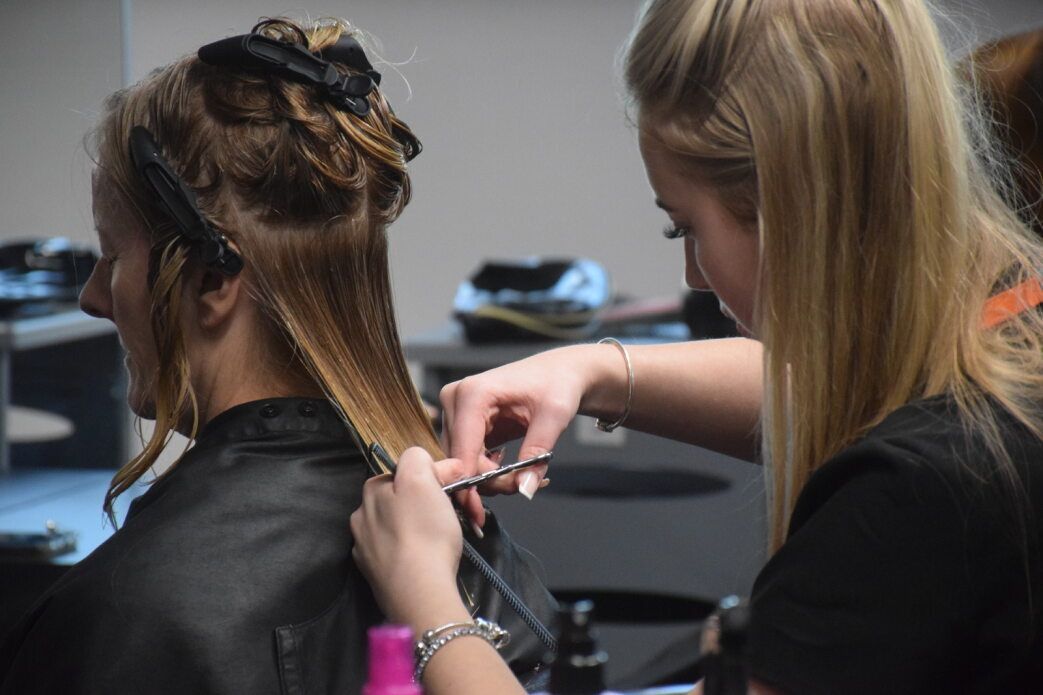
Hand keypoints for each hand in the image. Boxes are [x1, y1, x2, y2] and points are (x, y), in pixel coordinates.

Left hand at [350, 448, 468, 627]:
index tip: (457, 488)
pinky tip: (424, 559)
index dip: (435, 475)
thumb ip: (417, 458)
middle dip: (425, 501)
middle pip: (400, 498)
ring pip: (397, 526)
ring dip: (417, 526)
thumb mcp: (421, 480)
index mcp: (371, 491)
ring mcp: (365, 549)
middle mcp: (360, 517)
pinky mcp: (374, 576)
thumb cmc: (424, 532)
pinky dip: (410, 552)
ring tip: (440, 538)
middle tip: (451, 513)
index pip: (406, 471)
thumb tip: (429, 463)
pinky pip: (396, 553)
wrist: (419, 593)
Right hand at [439, 345, 597, 524]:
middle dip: (488, 482)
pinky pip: (466, 458)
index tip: (489, 506)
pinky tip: (512, 469)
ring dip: (488, 479)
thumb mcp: (554, 417)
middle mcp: (455, 400)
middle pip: (459, 460)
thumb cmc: (557, 384)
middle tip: (522, 485)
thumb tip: (525, 489)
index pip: (462, 451)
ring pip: (461, 463)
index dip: (475, 482)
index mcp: (472, 394)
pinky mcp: (462, 424)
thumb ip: (537, 454)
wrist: (559, 373)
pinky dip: (487, 471)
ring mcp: (455, 412)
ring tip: (522, 476)